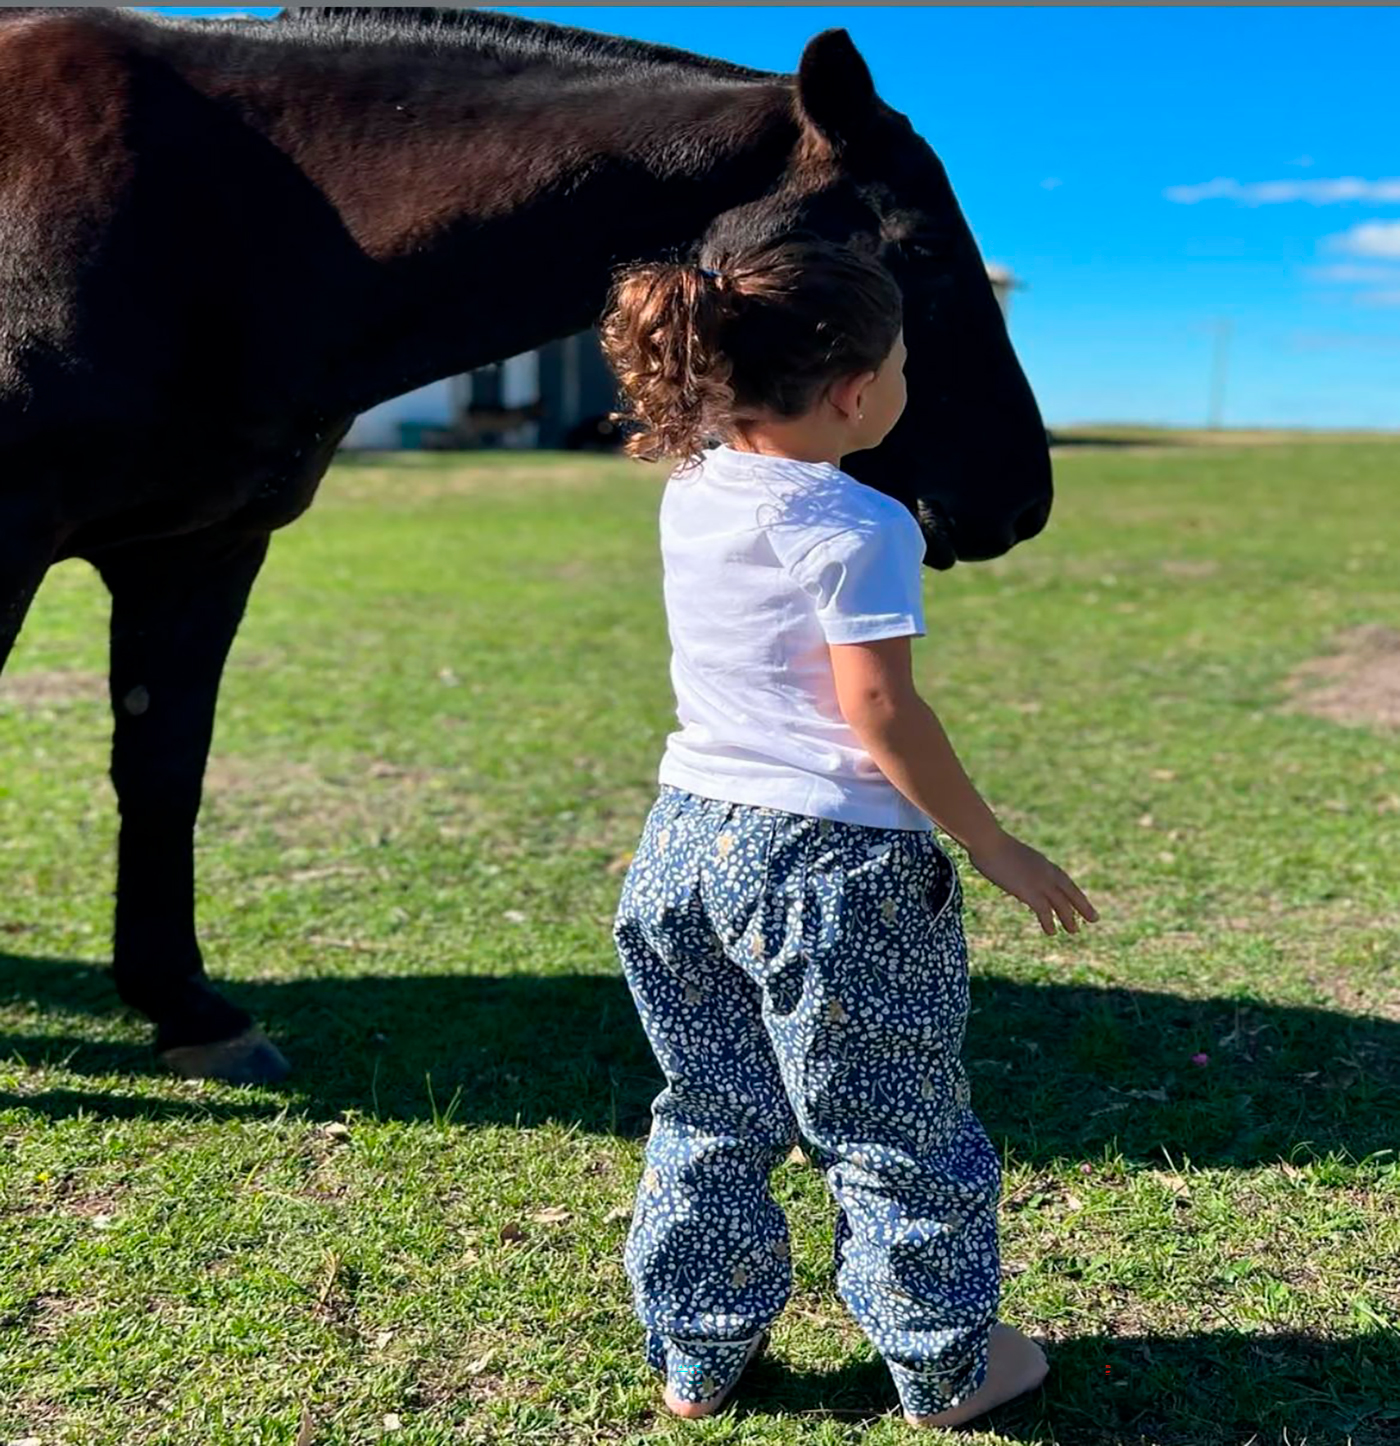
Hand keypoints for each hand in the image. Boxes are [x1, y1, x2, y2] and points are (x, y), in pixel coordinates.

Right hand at [968, 829, 1098, 935]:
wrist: (988, 842)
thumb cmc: (991, 843)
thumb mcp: (1011, 854)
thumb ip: (1016, 864)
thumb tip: (1008, 868)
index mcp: (1043, 863)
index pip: (1065, 881)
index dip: (1074, 893)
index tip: (1083, 902)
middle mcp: (1047, 873)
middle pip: (1071, 893)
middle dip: (1083, 906)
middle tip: (1094, 918)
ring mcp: (1040, 883)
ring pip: (1062, 905)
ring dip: (1069, 919)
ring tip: (1074, 931)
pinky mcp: (1030, 893)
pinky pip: (1045, 912)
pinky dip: (1049, 923)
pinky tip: (1052, 932)